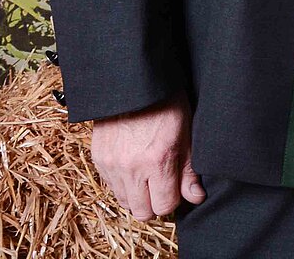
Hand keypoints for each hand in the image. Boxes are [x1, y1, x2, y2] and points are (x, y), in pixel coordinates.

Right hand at [90, 93, 203, 220]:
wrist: (133, 83)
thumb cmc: (166, 102)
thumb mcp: (186, 132)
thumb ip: (188, 169)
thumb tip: (195, 197)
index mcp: (157, 161)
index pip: (164, 206)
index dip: (173, 199)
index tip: (176, 187)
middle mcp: (131, 168)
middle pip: (142, 212)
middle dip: (155, 203)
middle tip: (162, 185)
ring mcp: (111, 164)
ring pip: (125, 202)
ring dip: (137, 195)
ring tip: (147, 175)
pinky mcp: (98, 158)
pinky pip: (111, 186)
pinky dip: (123, 182)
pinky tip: (133, 165)